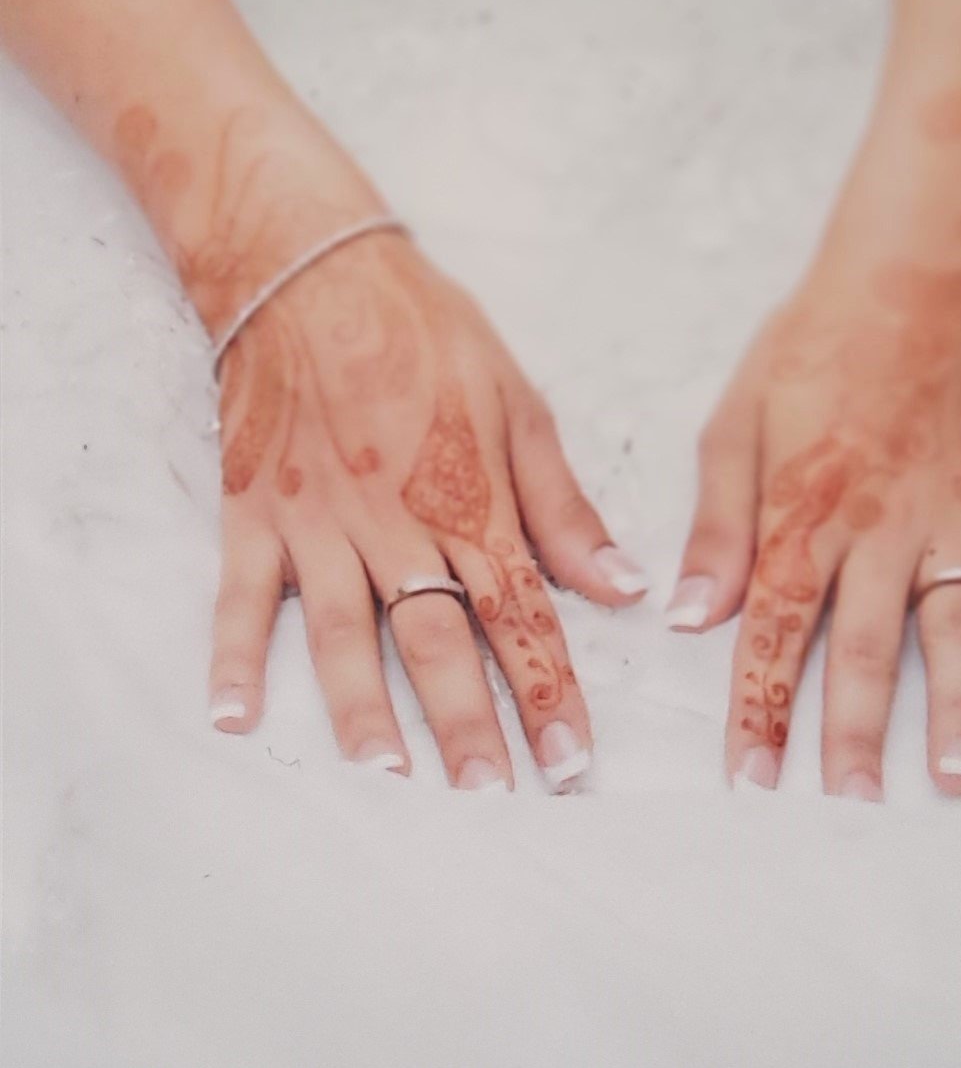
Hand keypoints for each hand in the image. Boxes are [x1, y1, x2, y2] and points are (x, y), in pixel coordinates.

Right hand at [119, 103, 644, 790]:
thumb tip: (622, 584)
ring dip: (365, 711)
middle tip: (496, 797)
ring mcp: (319, 523)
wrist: (310, 269)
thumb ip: (561, 504)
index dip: (550, 692)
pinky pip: (242, 595)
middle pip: (439, 641)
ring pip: (346, 634)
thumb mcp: (517, 402)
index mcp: (467, 499)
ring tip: (389, 779)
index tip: (574, 761)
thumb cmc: (424, 332)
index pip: (520, 614)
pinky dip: (233, 655)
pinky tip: (231, 718)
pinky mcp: (255, 512)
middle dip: (472, 726)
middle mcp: (394, 524)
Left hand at [668, 104, 960, 797]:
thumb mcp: (737, 418)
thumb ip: (717, 522)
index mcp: (804, 511)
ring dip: (957, 709)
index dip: (758, 706)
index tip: (750, 778)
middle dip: (850, 733)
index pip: (772, 627)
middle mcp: (880, 529)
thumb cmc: (817, 342)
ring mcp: (952, 519)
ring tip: (955, 780)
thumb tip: (688, 612)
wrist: (918, 272)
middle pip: (862, 647)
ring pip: (954, 630)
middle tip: (847, 804)